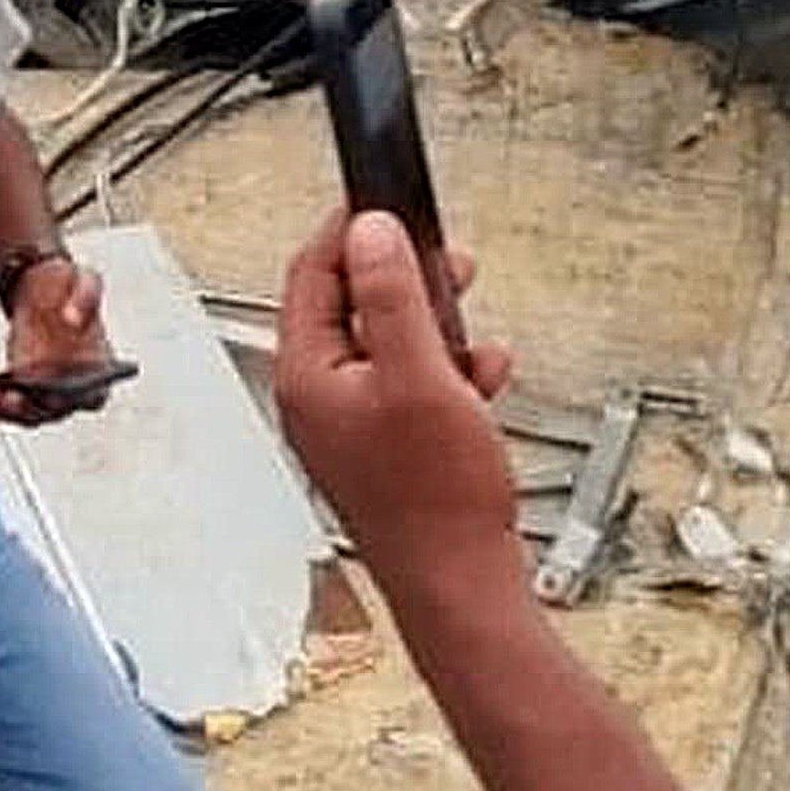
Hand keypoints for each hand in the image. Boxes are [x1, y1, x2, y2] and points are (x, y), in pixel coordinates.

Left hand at [0, 253, 114, 427]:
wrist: (43, 290)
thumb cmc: (68, 290)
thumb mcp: (86, 279)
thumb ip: (86, 295)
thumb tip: (73, 318)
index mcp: (100, 367)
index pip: (94, 396)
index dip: (78, 399)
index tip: (58, 391)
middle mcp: (75, 387)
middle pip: (56, 410)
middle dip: (35, 406)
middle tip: (17, 395)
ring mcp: (47, 393)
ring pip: (29, 414)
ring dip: (8, 410)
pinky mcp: (23, 391)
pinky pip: (8, 408)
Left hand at [271, 210, 515, 587]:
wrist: (461, 587)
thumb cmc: (436, 501)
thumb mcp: (419, 374)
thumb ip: (391, 296)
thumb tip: (370, 232)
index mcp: (308, 375)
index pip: (312, 273)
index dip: (351, 230)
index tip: (388, 203)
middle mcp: (320, 399)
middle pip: (351, 305)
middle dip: (405, 279)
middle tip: (447, 262)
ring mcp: (352, 425)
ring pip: (389, 344)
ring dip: (435, 327)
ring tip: (473, 335)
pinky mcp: (387, 447)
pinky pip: (412, 385)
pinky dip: (449, 372)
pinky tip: (482, 380)